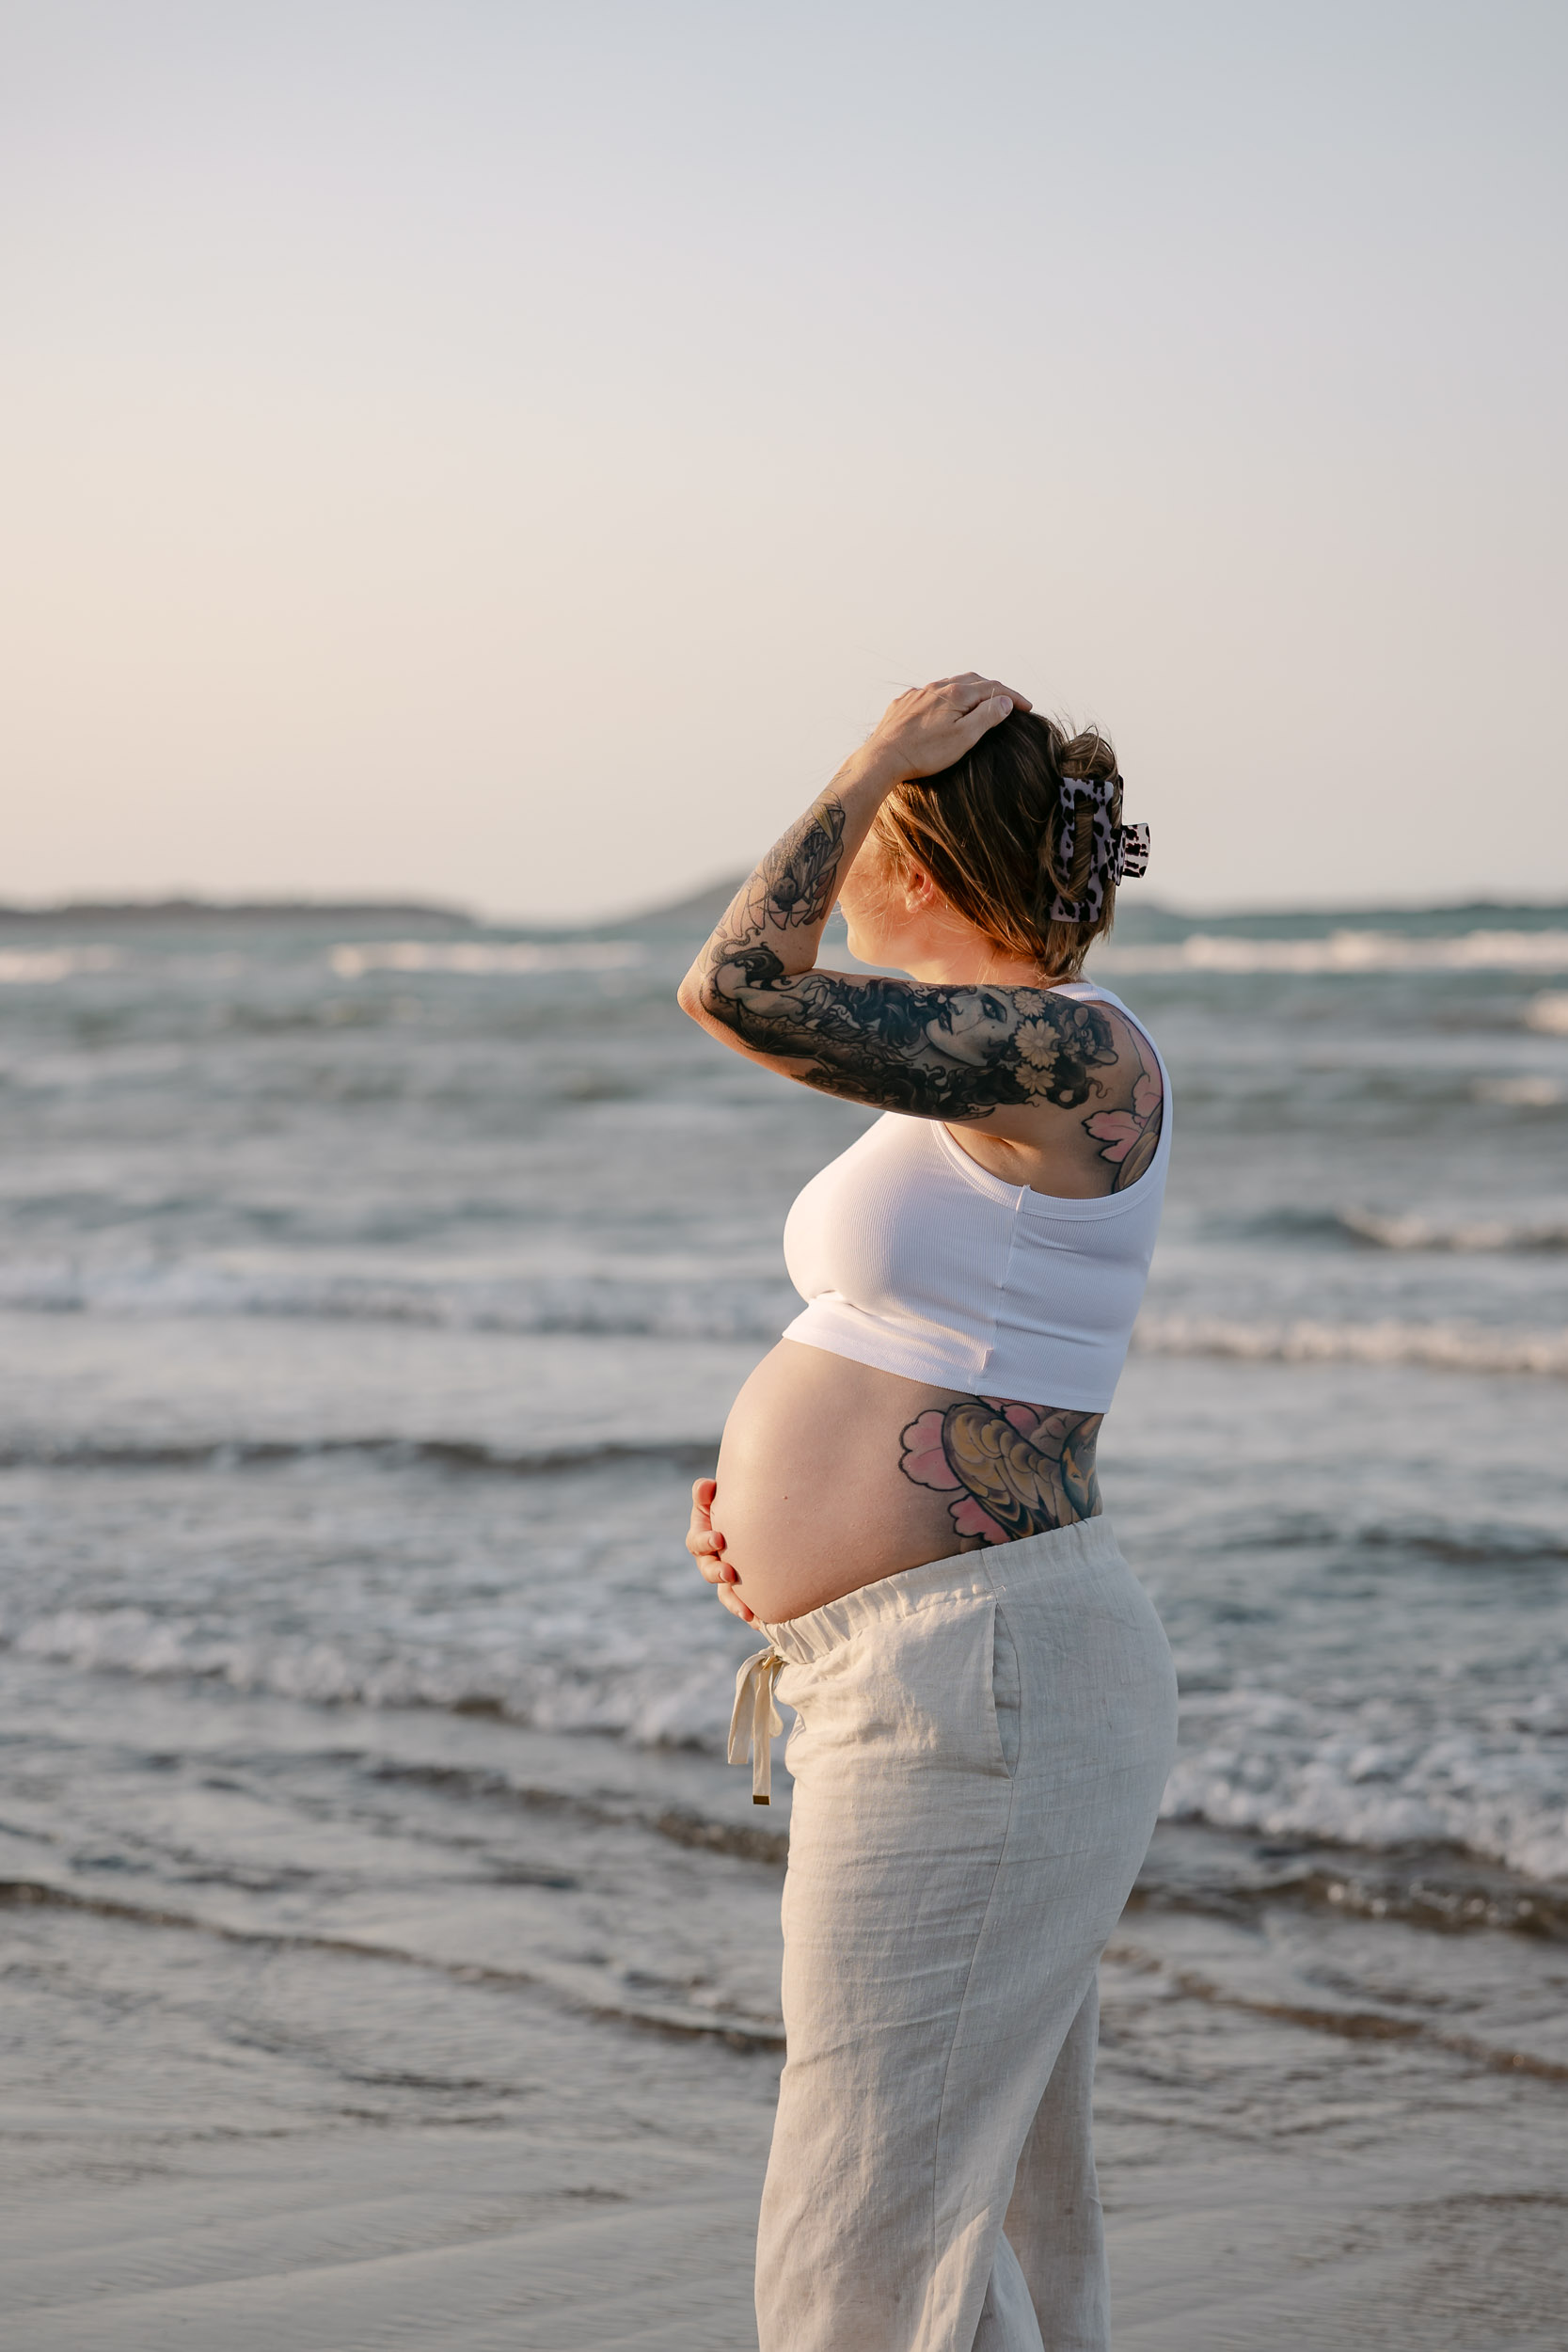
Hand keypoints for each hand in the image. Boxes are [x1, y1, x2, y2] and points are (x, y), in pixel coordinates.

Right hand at [686, 1476, 754, 1622]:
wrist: (755, 1517)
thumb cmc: (731, 1502)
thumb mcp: (716, 1495)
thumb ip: (706, 1492)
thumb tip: (705, 1487)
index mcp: (702, 1538)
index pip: (697, 1542)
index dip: (705, 1541)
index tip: (719, 1538)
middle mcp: (711, 1560)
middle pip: (708, 1571)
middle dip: (717, 1573)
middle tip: (729, 1573)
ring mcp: (727, 1576)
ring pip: (725, 1594)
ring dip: (734, 1602)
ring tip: (747, 1612)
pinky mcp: (743, 1588)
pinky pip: (745, 1603)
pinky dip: (753, 1614)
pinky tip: (764, 1622)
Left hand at [860, 673, 1031, 784]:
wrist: (883, 759)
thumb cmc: (925, 753)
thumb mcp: (964, 737)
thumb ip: (987, 716)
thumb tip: (1005, 701)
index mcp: (956, 693)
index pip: (994, 688)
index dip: (1013, 697)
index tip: (1027, 707)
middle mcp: (937, 687)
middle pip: (973, 681)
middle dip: (994, 689)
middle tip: (1008, 701)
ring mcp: (918, 694)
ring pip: (950, 685)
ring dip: (970, 691)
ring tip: (981, 702)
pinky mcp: (904, 704)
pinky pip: (930, 694)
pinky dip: (947, 698)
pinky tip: (945, 708)